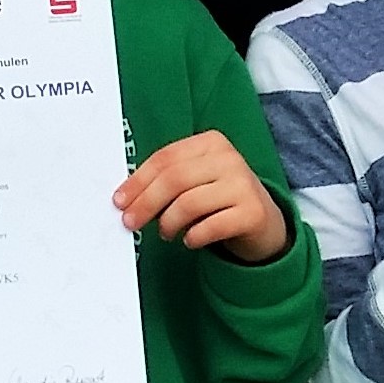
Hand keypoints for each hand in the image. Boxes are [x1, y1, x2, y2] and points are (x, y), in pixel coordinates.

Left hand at [116, 129, 291, 263]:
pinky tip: (189, 239)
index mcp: (211, 143)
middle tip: (130, 221)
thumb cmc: (220, 198)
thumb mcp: (197, 179)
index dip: (138, 180)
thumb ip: (168, 180)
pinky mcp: (252, 213)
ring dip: (168, 223)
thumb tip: (127, 197)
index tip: (120, 200)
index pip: (166, 158)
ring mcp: (243, 185)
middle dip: (146, 203)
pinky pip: (211, 226)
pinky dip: (193, 236)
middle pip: (174, 179)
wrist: (263, 221)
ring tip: (166, 233)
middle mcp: (229, 159)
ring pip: (189, 203)